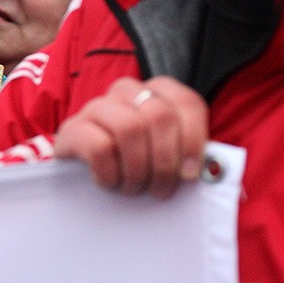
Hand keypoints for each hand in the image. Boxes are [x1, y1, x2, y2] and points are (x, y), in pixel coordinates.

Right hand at [53, 76, 207, 198]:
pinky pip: (99, 147)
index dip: (193, 140)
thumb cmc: (136, 167)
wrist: (83, 178)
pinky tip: (109, 183)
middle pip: (159, 115)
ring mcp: (96, 107)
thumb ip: (190, 157)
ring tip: (134, 188)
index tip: (190, 175)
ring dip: (137, 170)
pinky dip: (110, 174)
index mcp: (156, 92)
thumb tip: (211, 169)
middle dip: (165, 162)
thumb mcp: (168, 159)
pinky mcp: (72, 128)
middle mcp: (126, 91)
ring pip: (130, 127)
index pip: (186, 102)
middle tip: (160, 190)